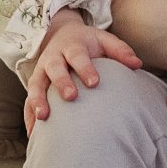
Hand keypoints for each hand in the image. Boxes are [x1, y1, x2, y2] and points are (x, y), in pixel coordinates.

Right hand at [25, 17, 142, 131]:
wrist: (61, 34)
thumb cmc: (88, 43)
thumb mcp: (103, 40)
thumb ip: (120, 51)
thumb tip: (137, 65)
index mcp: (72, 46)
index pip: (78, 56)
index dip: (85, 68)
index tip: (94, 83)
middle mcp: (53, 57)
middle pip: (55, 69)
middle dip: (61, 83)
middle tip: (71, 97)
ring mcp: (41, 71)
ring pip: (36, 84)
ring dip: (38, 100)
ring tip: (43, 118)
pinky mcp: (35, 84)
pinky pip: (28, 100)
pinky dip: (28, 115)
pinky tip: (33, 133)